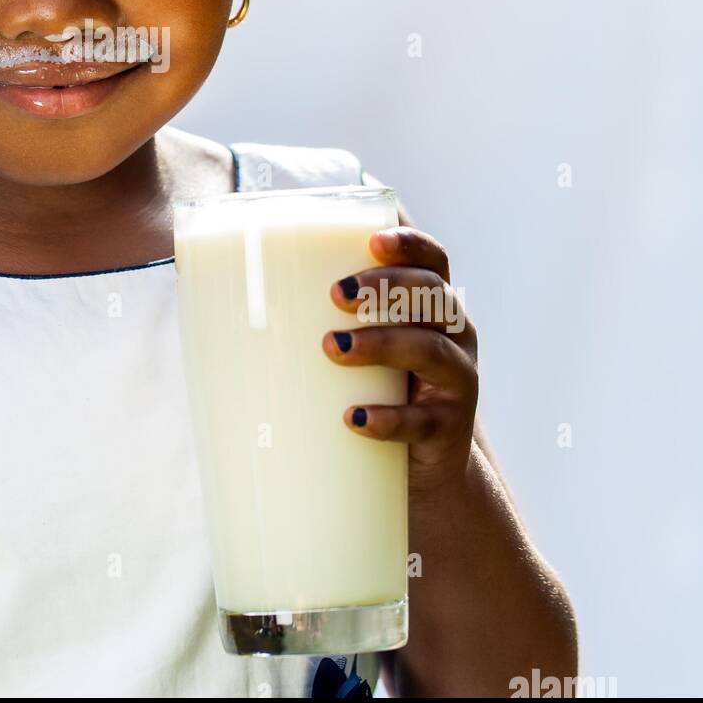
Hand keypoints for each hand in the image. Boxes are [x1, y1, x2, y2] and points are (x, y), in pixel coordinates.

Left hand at [322, 226, 476, 497]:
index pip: (434, 260)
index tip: (372, 241)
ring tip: (333, 347)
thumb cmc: (380, 382)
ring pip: (431, 351)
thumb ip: (328, 308)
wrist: (423, 462)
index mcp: (433, 304)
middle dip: (386, 288)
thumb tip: (247, 271)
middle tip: (336, 294)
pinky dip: (388, 418)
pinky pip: (422, 421)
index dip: (410, 245)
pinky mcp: (447, 430)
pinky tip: (353, 416)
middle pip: (432, 297)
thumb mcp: (365, 338)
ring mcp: (456, 383)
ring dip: (380, 343)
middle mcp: (453, 336)